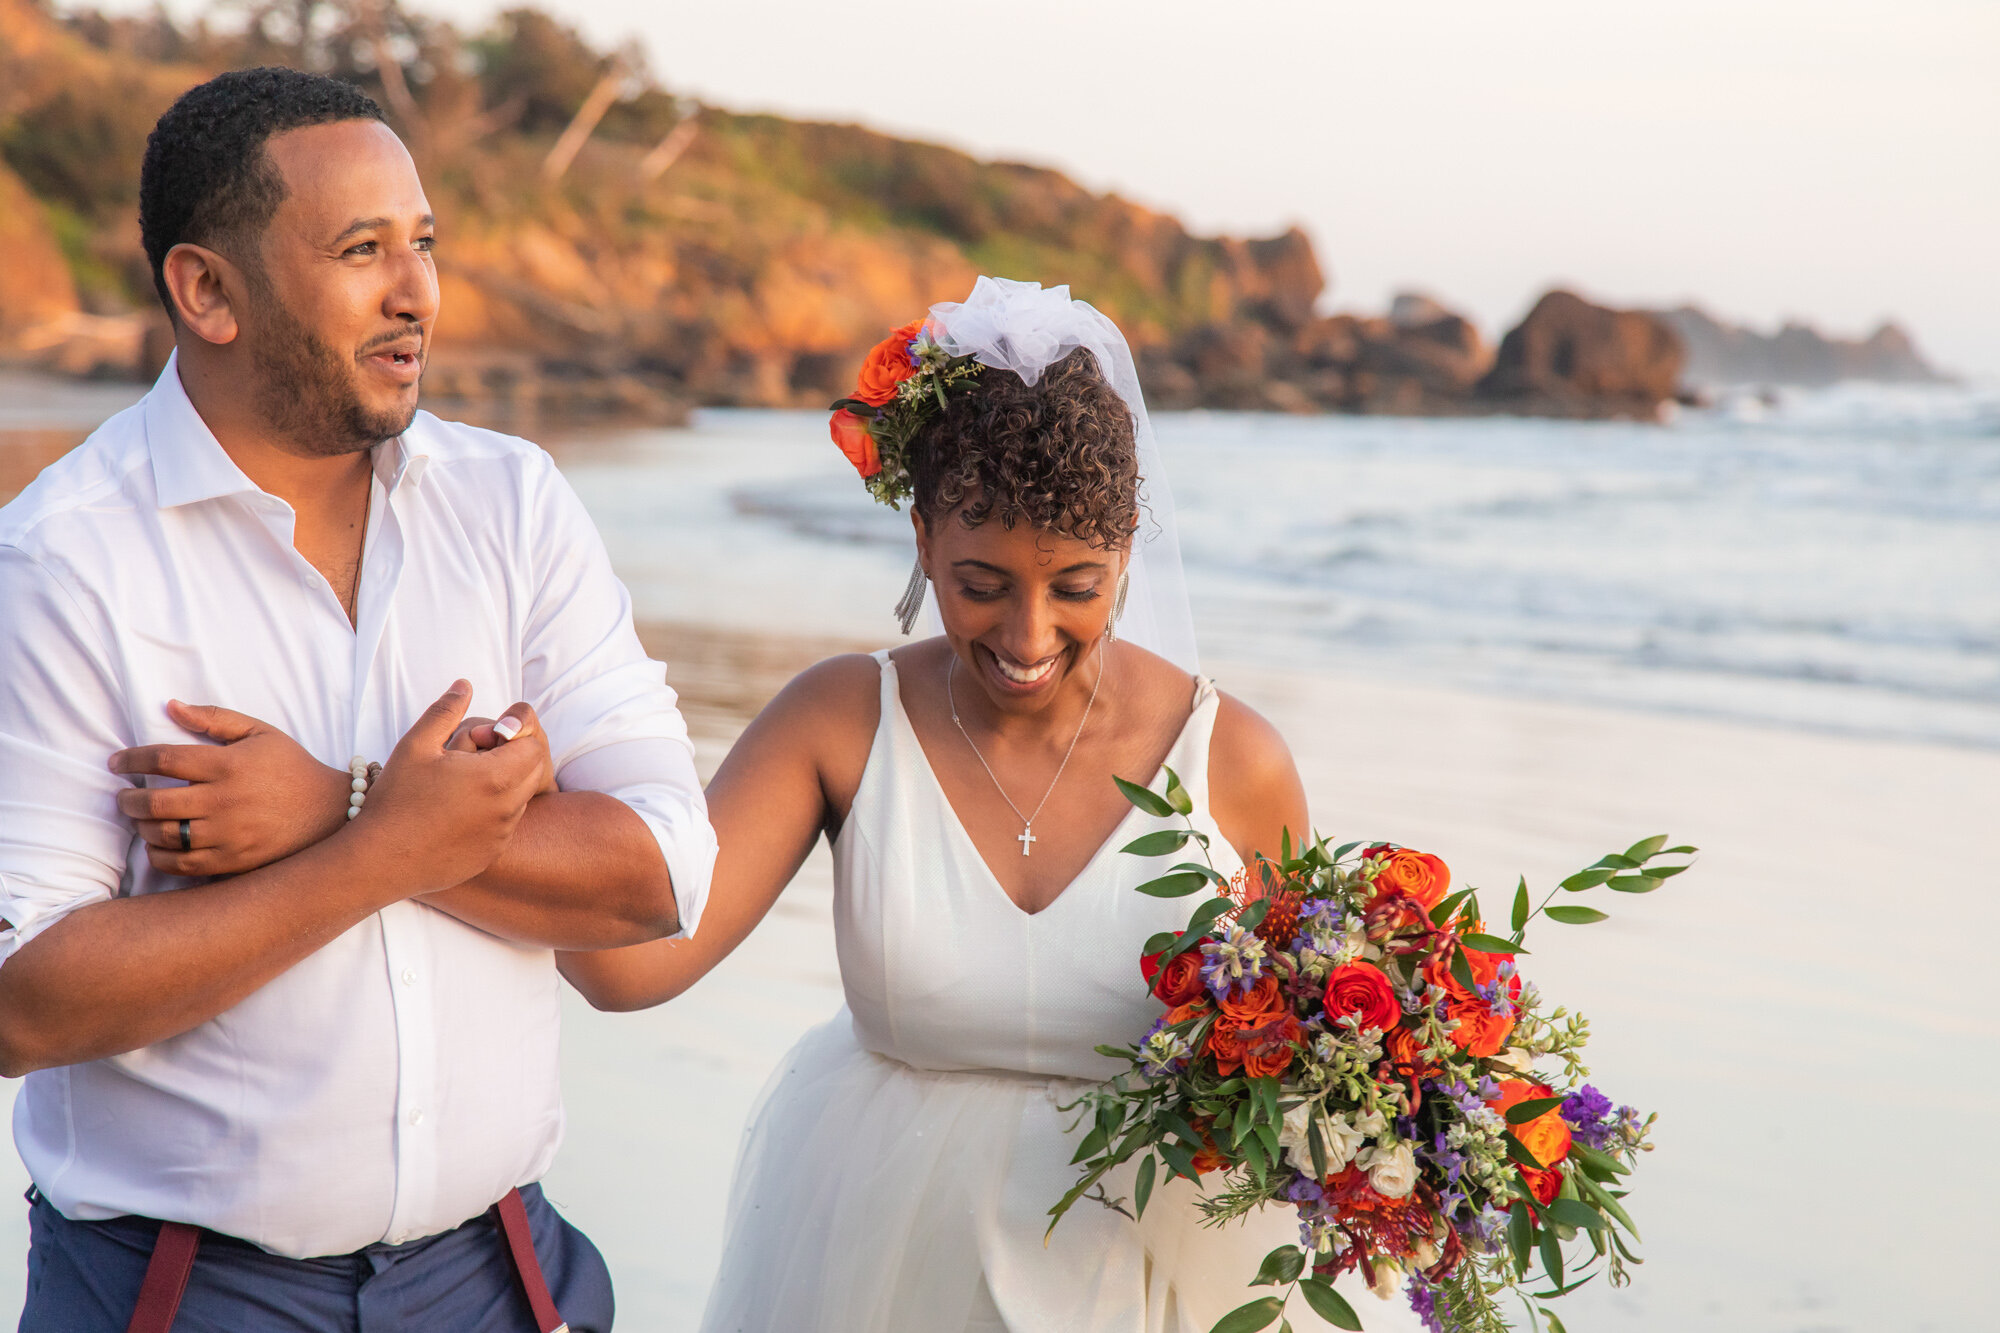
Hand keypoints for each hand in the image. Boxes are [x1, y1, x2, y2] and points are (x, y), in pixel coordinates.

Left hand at [110, 702, 350, 877]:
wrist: (331, 812)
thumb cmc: (291, 767)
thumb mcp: (260, 732)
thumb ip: (215, 718)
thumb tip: (170, 707)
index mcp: (229, 765)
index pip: (164, 759)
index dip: (131, 759)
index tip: (117, 763)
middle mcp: (225, 801)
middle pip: (154, 801)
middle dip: (128, 799)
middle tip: (123, 796)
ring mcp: (228, 835)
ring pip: (163, 835)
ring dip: (141, 827)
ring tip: (140, 819)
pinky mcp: (233, 861)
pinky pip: (181, 864)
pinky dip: (159, 855)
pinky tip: (157, 845)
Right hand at [351, 680, 549, 894]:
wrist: (380, 859)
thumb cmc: (396, 799)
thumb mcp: (417, 744)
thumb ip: (446, 710)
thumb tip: (465, 685)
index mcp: (495, 777)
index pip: (532, 744)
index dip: (510, 735)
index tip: (480, 740)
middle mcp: (507, 807)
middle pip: (534, 770)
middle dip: (513, 757)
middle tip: (473, 758)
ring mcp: (502, 834)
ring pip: (521, 798)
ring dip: (503, 785)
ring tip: (461, 785)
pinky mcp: (492, 853)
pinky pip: (505, 826)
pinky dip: (492, 813)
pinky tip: (457, 813)